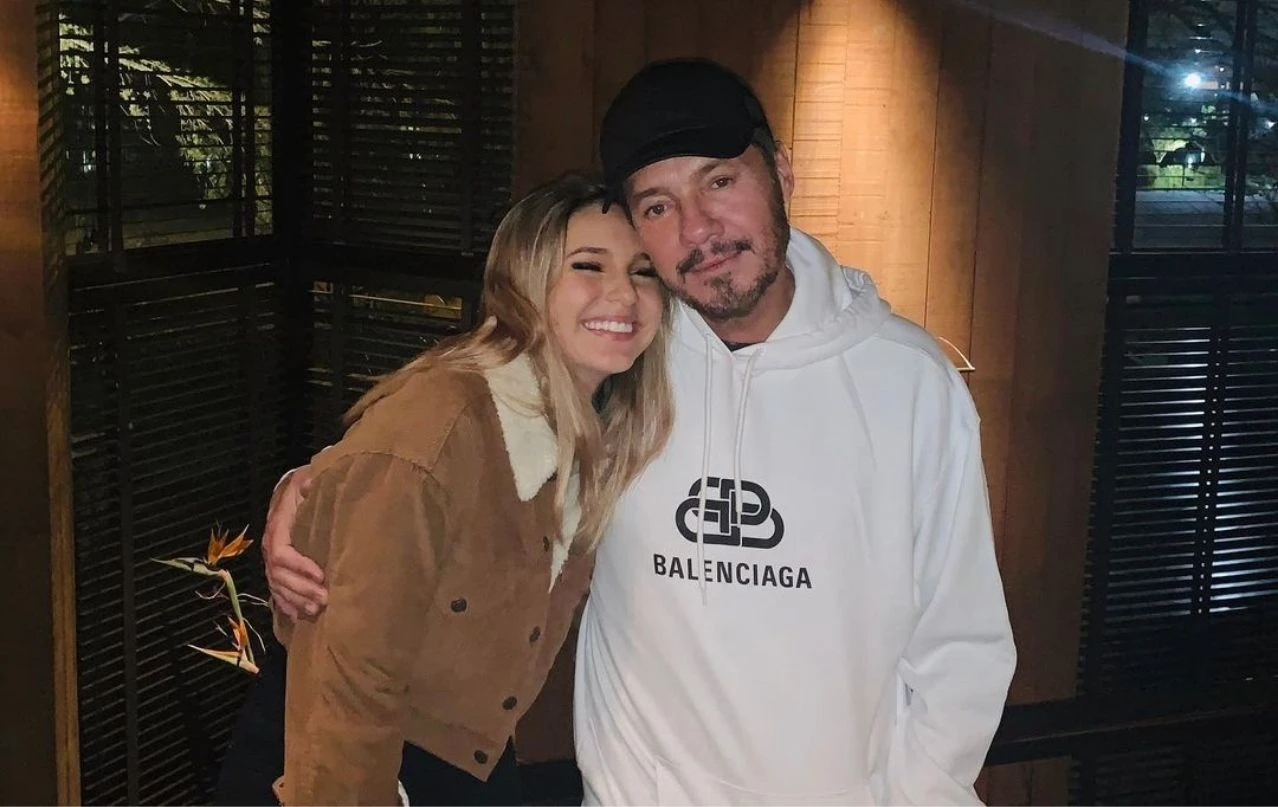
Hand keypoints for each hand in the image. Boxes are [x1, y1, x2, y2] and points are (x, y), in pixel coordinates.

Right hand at [264, 465, 327, 619]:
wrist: (296, 487)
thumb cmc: (307, 482)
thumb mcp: (308, 477)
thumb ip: (310, 483)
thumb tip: (311, 485)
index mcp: (278, 525)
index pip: (281, 553)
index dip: (299, 567)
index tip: (321, 575)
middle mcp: (271, 544)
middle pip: (278, 575)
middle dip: (301, 589)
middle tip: (326, 599)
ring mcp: (272, 558)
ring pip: (276, 586)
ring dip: (296, 600)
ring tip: (317, 609)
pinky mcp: (278, 566)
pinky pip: (276, 590)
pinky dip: (286, 604)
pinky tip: (298, 616)